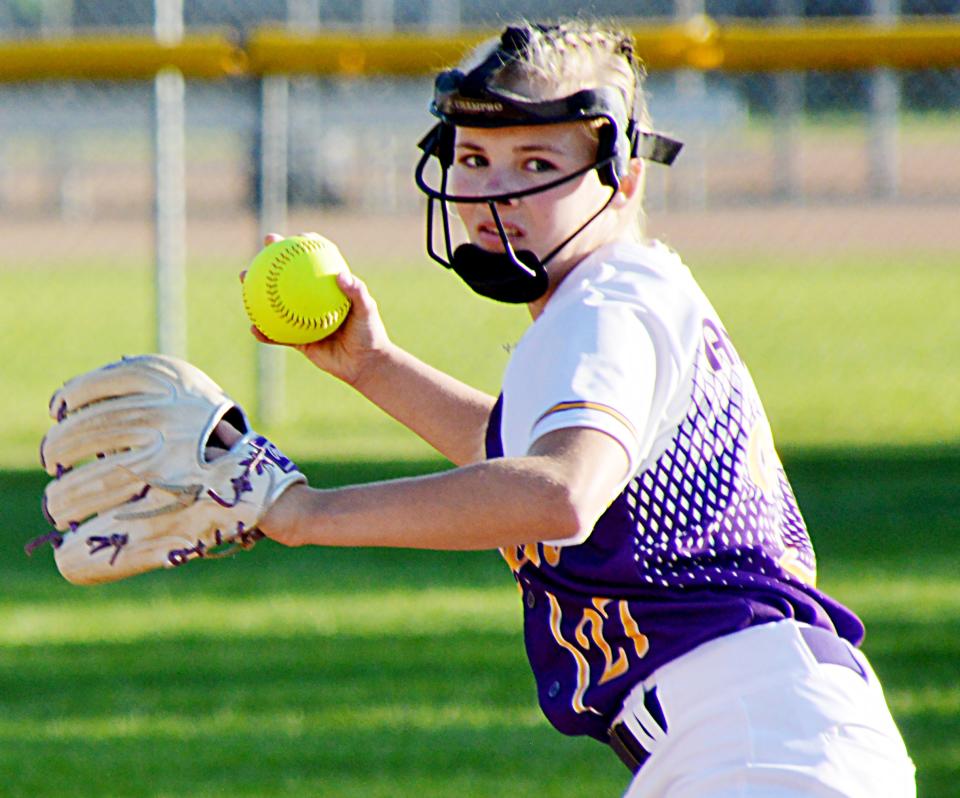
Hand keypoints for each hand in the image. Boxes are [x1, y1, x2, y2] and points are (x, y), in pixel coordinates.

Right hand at [243, 233, 393, 386]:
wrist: (364, 364)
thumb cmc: (370, 334)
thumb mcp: (367, 311)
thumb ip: (357, 293)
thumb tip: (341, 275)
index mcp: (329, 288)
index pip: (315, 260)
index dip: (304, 245)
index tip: (295, 237)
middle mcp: (313, 300)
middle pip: (289, 275)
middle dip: (273, 257)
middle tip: (265, 246)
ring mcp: (303, 319)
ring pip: (275, 302)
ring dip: (257, 291)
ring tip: (244, 281)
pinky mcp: (298, 340)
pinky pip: (278, 335)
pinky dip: (265, 332)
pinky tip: (254, 328)